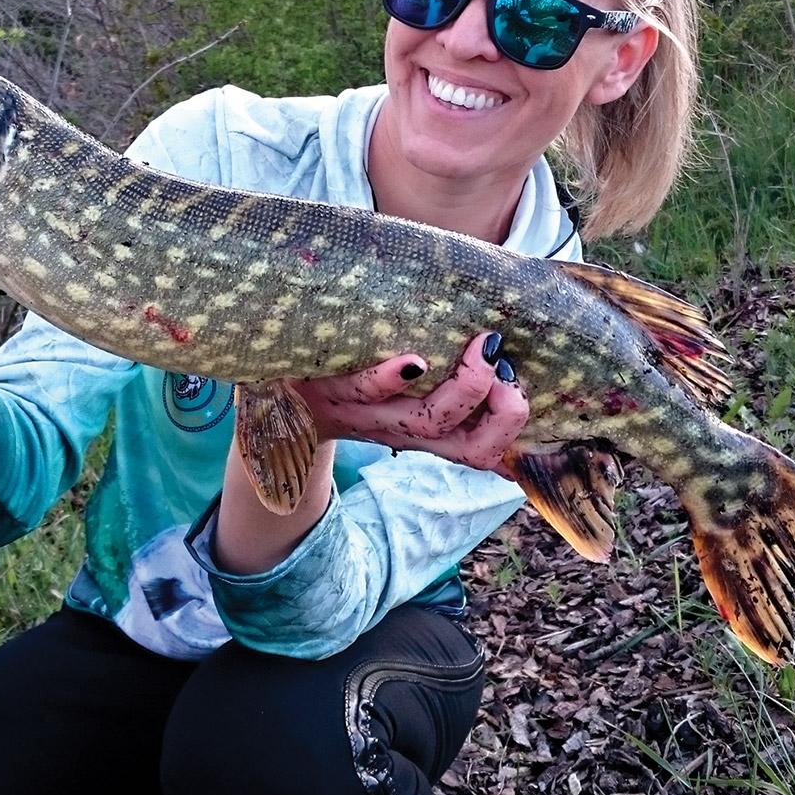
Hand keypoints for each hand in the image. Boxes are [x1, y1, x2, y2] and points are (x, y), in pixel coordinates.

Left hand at [293, 331, 527, 476]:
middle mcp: (399, 429)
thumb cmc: (353, 372)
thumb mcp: (401, 381)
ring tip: (481, 352)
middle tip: (504, 369)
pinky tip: (412, 361)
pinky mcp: (327, 390)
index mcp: (421, 429)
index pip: (480, 452)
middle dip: (501, 414)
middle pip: (466, 447)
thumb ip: (444, 368)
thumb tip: (505, 342)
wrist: (276, 388)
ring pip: (424, 423)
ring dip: (463, 389)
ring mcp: (364, 413)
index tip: (519, 386)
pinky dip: (390, 378)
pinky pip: (361, 390)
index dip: (509, 431)